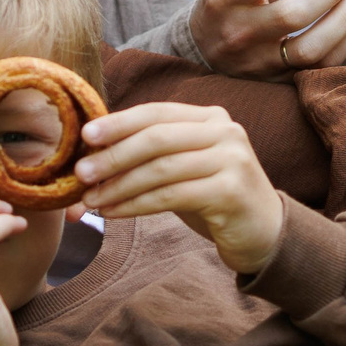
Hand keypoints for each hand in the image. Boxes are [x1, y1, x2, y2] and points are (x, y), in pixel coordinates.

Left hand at [73, 102, 286, 275]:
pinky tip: (115, 213)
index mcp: (210, 117)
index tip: (85, 135)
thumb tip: (90, 156)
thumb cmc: (214, 197)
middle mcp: (224, 132)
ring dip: (119, 186)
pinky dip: (137, 205)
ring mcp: (231, 160)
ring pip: (161, 169)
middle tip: (80, 173)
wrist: (265, 233)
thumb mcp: (184, 167)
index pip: (156, 113)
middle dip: (113, 156)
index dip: (118, 123)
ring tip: (90, 201)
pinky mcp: (231, 191)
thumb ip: (150, 155)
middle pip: (156, 139)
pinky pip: (171, 196)